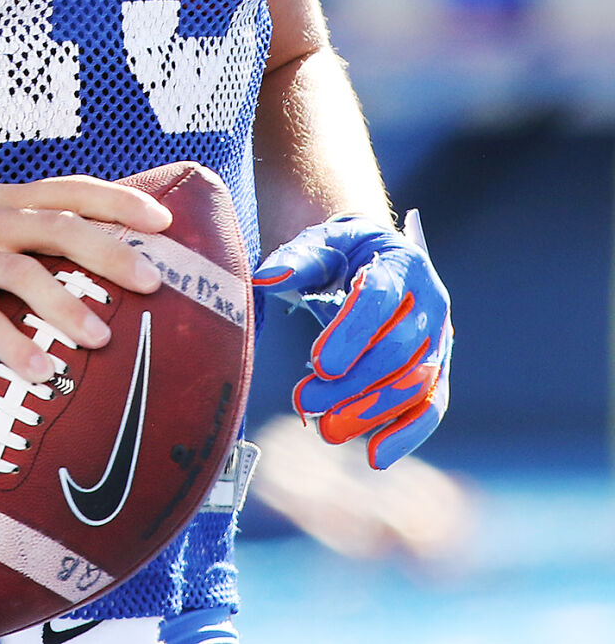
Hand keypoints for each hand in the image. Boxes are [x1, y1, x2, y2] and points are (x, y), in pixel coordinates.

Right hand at [0, 176, 171, 384]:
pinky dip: (14, 346)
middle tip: (153, 282)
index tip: (163, 221)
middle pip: (58, 226)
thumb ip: (24, 235)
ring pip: (23, 272)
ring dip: (66, 305)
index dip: (118, 201)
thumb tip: (93, 262)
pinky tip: (42, 373)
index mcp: (2, 201)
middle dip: (110, 252)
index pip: (69, 190)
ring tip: (102, 339)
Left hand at [253, 210, 451, 469]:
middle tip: (306, 401)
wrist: (371, 259)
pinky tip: (376, 456)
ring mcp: (438, 338)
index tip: (320, 364)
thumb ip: (296, 261)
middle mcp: (430, 300)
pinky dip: (407, 433)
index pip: (381, 296)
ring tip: (327, 430)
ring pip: (415, 382)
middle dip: (353, 381)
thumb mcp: (318, 246)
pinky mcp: (437, 370)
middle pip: (399, 348)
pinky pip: (430, 405)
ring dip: (372, 411)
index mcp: (401, 263)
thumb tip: (266, 278)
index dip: (353, 332)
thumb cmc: (340, 256)